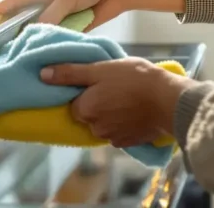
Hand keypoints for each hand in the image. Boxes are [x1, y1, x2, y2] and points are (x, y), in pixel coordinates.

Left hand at [40, 57, 197, 147]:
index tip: (99, 83)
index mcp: (85, 110)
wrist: (171, 100)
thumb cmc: (135, 79)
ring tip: (126, 99)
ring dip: (110, 114)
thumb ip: (70, 73)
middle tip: (114, 88)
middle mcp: (95, 129)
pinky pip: (118, 133)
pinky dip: (123, 123)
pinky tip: (134, 111)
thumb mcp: (100, 69)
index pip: (74, 103)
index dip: (85, 92)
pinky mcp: (129, 144)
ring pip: (103, 124)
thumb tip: (42, 75)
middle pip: (88, 115)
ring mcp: (113, 139)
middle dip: (97, 104)